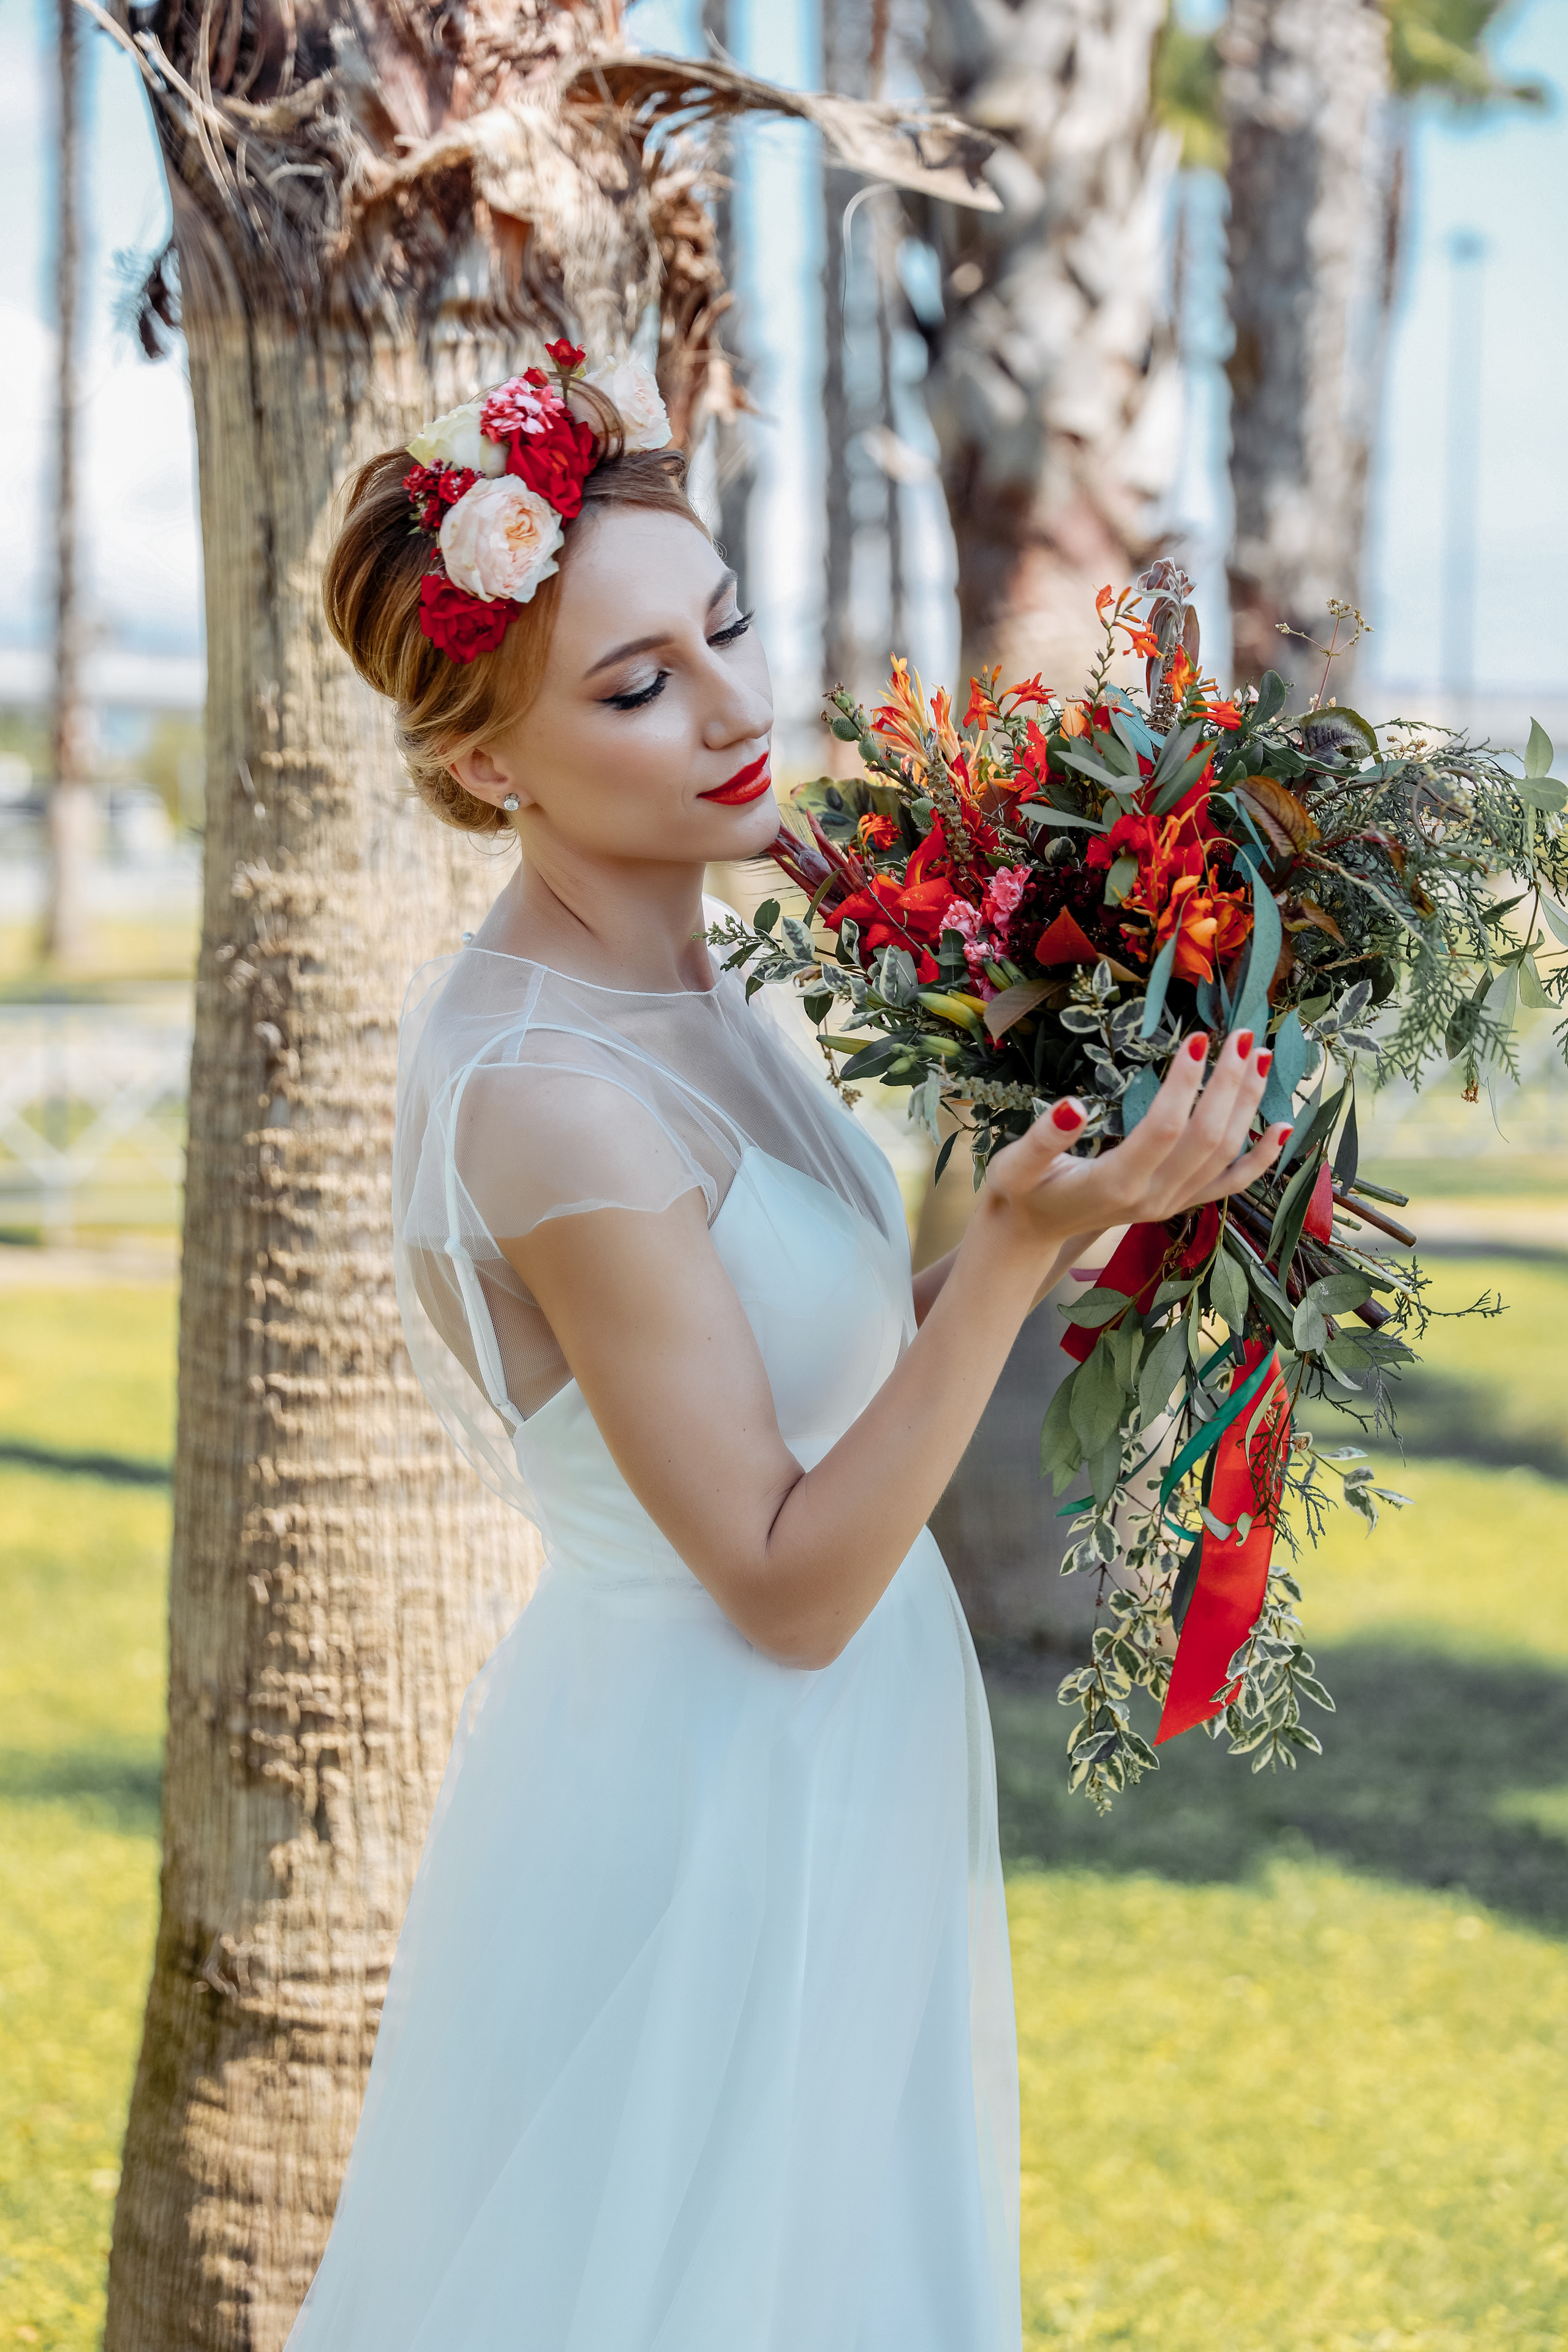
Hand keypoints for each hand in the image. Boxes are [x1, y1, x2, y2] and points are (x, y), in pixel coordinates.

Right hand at [978, 1027, 1287, 1261]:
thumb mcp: (1015, 1165)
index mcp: (1116, 1183)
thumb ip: (1043, 1138)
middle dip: (1228, 1083)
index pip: (1164, 1127)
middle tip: (1240, 1034)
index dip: (1184, 1084)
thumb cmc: (1022, 1191)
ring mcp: (1171, 1203)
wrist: (1033, 1232)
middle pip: (1207, 1137)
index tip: (1197, 1039)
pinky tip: (1284, 1127)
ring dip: (1248, 1105)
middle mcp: (1153, 1197)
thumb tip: (1073, 1105)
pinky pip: (1231, 1184)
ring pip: (1225, 1155)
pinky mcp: (1180, 1204)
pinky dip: (1262, 1158)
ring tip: (1259, 1056)